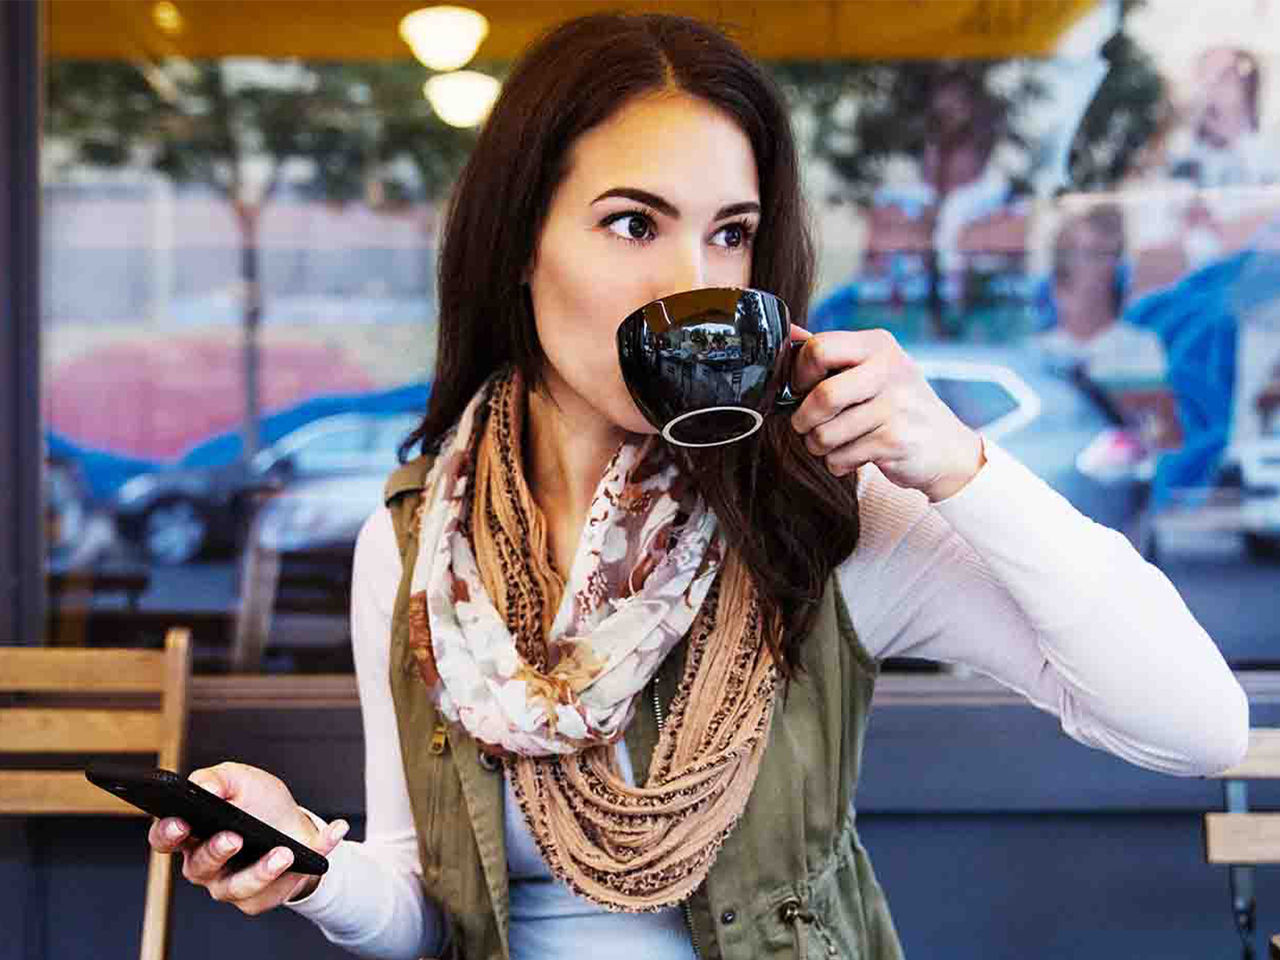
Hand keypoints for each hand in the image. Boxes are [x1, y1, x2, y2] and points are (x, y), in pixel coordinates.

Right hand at [146, 761, 349, 913]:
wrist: (293, 824)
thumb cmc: (259, 803)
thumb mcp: (240, 779)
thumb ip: (217, 778)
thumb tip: (203, 786)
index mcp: (192, 834)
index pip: (166, 838)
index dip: (168, 833)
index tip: (182, 823)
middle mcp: (205, 865)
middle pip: (200, 867)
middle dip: (216, 852)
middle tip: (233, 838)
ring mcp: (230, 885)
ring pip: (238, 887)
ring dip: (262, 870)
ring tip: (283, 851)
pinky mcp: (259, 899)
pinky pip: (279, 890)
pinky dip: (307, 862)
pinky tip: (329, 835)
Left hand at [788, 326, 984, 500]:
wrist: (946, 447)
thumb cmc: (897, 406)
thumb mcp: (872, 369)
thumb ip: (831, 354)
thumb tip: (789, 334)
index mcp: (878, 345)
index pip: (819, 348)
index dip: (798, 375)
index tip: (800, 390)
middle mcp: (890, 370)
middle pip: (822, 395)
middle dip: (802, 419)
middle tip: (804, 425)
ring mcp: (897, 406)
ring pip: (826, 434)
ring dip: (818, 446)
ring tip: (832, 443)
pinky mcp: (896, 440)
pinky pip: (841, 457)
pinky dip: (838, 463)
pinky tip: (853, 456)